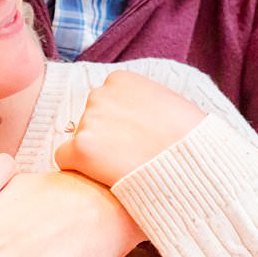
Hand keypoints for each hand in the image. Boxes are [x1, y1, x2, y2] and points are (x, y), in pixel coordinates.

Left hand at [53, 70, 207, 185]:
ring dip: (95, 154)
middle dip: (104, 136)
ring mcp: (88, 121)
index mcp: (119, 80)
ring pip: (79, 141)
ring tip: (124, 166)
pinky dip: (79, 170)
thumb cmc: (189, 137)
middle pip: (89, 119)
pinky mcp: (80, 149)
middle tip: (129, 155)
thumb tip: (133, 116)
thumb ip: (141, 103)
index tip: (134, 137)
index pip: (104, 101)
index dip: (117, 124)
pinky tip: (103, 176)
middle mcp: (98, 95)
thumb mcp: (166, 102)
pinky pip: (65, 160)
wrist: (192, 162)